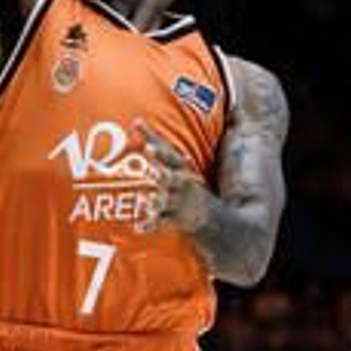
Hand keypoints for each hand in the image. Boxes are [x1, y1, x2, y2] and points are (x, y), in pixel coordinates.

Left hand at [136, 124, 213, 238]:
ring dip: (157, 201)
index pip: (166, 151)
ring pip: (165, 200)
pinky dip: (150, 225)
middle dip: (162, 169)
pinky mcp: (176, 218)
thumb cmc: (190, 188)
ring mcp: (179, 201)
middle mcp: (181, 183)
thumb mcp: (181, 168)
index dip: (153, 139)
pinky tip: (138, 228)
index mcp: (181, 169)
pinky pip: (161, 222)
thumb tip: (136, 122)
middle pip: (170, 174)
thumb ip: (159, 151)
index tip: (137, 124)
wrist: (214, 218)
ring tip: (146, 202)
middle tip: (151, 161)